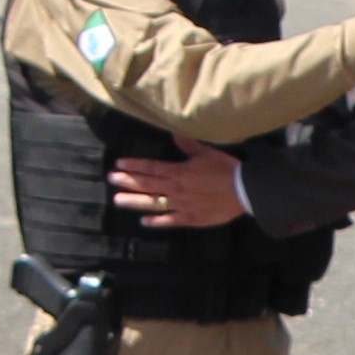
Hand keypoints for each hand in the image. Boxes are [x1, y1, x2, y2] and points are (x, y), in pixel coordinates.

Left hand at [109, 143, 246, 227]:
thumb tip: (174, 133)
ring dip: (134, 201)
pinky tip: (144, 221)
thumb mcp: (206, 153)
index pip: (151, 167)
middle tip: (111, 179)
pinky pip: (169, 220)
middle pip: (147, 184)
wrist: (243, 191)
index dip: (134, 165)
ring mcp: (181, 205)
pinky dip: (156, 221)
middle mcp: (176, 188)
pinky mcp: (190, 218)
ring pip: (153, 203)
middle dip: (128, 181)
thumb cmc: (226, 170)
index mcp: (179, 171)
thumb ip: (188, 145)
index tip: (119, 164)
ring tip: (118, 200)